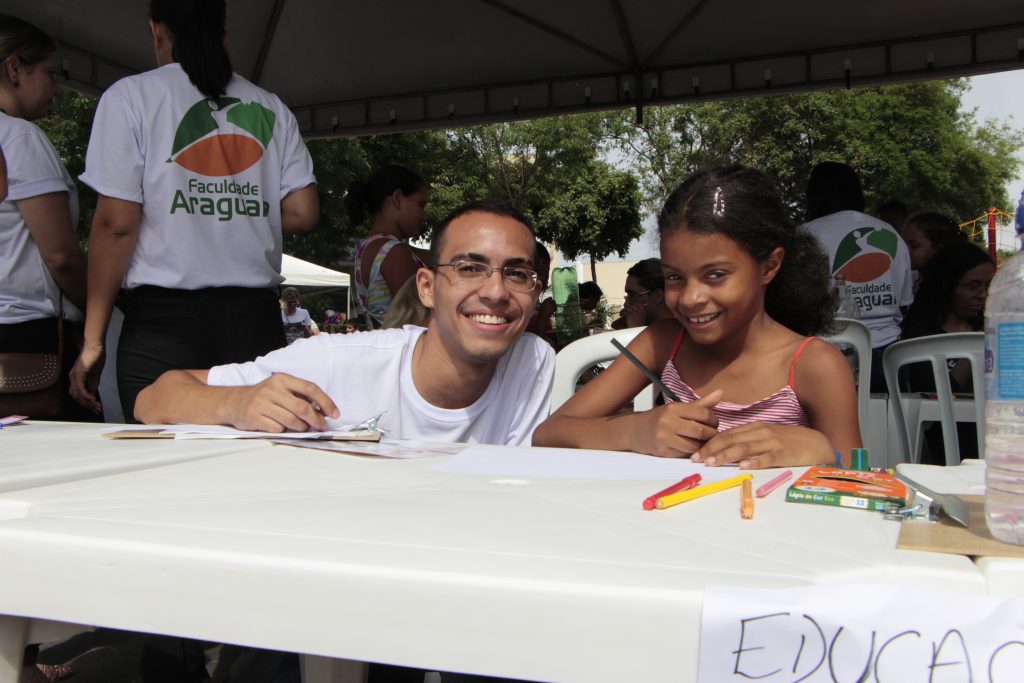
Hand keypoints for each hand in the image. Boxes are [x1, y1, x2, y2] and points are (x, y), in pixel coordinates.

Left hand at [69, 342, 104, 412]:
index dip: (86, 402)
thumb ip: (93, 384)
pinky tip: (93, 399)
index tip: (96, 407)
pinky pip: (80, 389)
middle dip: (87, 405)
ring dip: (87, 402)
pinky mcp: (78, 375)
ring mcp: (74, 376)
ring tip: (97, 406)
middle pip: (77, 397)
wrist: (96, 347)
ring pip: (78, 395)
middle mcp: (72, 378)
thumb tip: (92, 394)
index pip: (78, 394)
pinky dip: (86, 396)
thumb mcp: (95, 374)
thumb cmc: (96, 357)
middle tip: (97, 409)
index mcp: (76, 377)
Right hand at [224, 372, 338, 432]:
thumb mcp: (281, 389)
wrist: (235, 402)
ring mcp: (261, 403)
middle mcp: (271, 389)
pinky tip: (283, 427)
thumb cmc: (265, 397)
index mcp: (282, 379)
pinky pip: (278, 428)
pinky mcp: (254, 417)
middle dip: (316, 419)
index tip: (334, 413)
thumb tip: (323, 411)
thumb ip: (300, 397)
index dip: (325, 402)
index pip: (310, 388)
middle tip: (322, 426)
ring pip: (291, 420)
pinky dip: (284, 430)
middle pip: (302, 407)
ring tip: (303, 427)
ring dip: (302, 427)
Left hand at [619, 299, 646, 327]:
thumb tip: (630, 305)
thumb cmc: (637, 326)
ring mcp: (635, 313)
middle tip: (624, 310)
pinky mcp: (630, 315)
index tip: (629, 306)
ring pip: (627, 307)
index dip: (632, 304)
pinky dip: (621, 313)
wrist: (636, 332)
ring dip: (623, 310)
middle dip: (626, 307)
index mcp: (643, 312)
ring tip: (621, 313)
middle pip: (631, 305)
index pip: (638, 304)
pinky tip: (620, 315)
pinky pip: (624, 311)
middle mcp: (639, 311)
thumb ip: (637, 312)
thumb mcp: (640, 318)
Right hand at [636, 390, 722, 457]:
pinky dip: (692, 452)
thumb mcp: (678, 408)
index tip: (714, 423)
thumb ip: (701, 403)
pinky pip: (685, 454)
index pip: (703, 413)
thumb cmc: (660, 418)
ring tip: (703, 441)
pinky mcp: (663, 451)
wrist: (636, 431)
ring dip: (702, 445)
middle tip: (712, 434)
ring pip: (694, 445)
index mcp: (673, 408)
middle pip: (700, 431)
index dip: (714, 420)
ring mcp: (665, 437)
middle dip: (711, 434)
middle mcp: (668, 422)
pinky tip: (692, 447)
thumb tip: (721, 393)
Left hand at [692, 422, 831, 468]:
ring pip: (745, 448)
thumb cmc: (788, 442)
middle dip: (712, 450)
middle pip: (731, 440)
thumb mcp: (765, 436)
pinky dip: (754, 462)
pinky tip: (743, 466)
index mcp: (754, 428)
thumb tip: (724, 449)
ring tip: (713, 462)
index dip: (709, 444)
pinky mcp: (784, 454)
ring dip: (726, 455)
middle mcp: (761, 432)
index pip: (727, 435)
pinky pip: (767, 458)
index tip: (695, 454)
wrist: (816, 443)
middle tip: (697, 459)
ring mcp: (772, 442)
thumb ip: (747, 440)